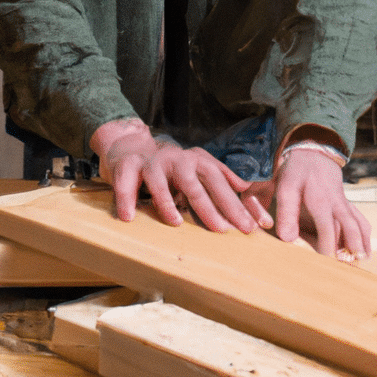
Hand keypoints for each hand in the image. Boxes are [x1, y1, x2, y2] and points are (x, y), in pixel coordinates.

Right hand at [91, 119, 273, 234]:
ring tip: (176, 222)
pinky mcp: (126, 166)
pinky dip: (126, 199)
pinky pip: (125, 183)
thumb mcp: (197, 167)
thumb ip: (222, 177)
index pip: (219, 182)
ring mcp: (150, 162)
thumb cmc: (170, 166)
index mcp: (195, 160)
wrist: (130, 146)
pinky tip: (129, 216)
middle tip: (223, 230)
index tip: (251, 227)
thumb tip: (248, 189)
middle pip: (194, 182)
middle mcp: (175, 159)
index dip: (234, 204)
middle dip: (210, 207)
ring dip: (166, 201)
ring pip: (159, 180)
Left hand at [270, 147, 370, 258]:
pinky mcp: (348, 205)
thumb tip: (287, 239)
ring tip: (360, 262)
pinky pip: (361, 221)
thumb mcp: (286, 188)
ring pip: (359, 226)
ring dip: (362, 244)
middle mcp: (337, 204)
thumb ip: (286, 213)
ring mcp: (345, 204)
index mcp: (321, 201)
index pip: (328, 229)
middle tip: (349, 268)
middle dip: (351, 249)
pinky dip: (365, 236)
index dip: (327, 248)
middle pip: (351, 229)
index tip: (324, 263)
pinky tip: (364, 251)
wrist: (313, 154)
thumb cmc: (297, 172)